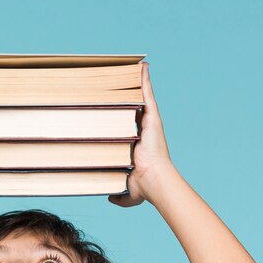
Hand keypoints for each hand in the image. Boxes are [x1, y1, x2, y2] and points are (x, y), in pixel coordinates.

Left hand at [108, 62, 173, 207]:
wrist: (152, 179)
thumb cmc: (143, 186)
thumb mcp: (128, 193)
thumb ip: (119, 196)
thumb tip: (110, 197)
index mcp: (137, 144)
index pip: (127, 126)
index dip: (120, 117)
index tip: (111, 110)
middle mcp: (143, 131)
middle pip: (132, 108)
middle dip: (125, 96)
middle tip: (115, 83)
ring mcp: (148, 122)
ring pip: (139, 98)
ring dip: (134, 83)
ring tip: (126, 68)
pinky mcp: (152, 116)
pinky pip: (147, 93)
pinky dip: (144, 79)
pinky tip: (141, 65)